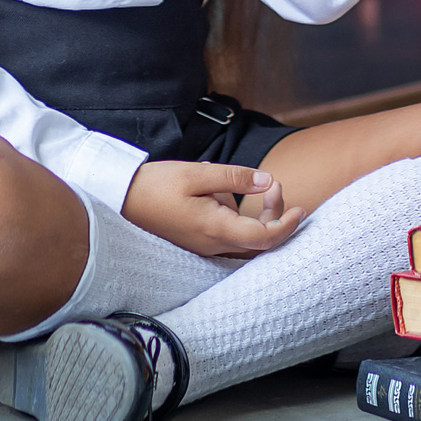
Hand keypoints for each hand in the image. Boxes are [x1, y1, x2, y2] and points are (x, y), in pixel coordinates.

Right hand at [121, 160, 302, 257]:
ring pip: (245, 240)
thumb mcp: (196, 174)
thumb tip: (267, 181)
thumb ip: (234, 178)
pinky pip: (230, 237)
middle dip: (275, 215)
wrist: (119, 200)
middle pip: (259, 241)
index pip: (265, 237)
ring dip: (259, 216)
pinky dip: (242, 220)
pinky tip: (229, 196)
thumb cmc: (155, 186)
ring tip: (255, 184)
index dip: (287, 224)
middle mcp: (213, 245)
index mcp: (216, 229)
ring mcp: (204, 247)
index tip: (301, 208)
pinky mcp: (197, 242)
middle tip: (272, 184)